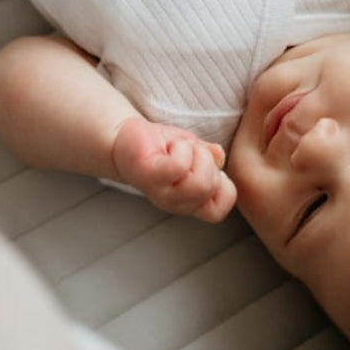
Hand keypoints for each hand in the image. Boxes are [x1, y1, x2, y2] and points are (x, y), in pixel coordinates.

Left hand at [111, 117, 236, 221]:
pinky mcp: (150, 177)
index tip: (209, 167)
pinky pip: (178, 167)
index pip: (218, 211)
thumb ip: (209, 156)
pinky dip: (182, 148)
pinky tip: (171, 146)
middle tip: (191, 151)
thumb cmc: (161, 147)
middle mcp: (178, 203)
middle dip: (208, 162)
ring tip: (181, 149)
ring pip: (200, 183)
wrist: (126, 139)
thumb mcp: (194, 150)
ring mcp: (163, 194)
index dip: (223, 188)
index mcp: (191, 200)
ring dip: (197, 155)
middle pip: (211, 190)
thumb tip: (219, 156)